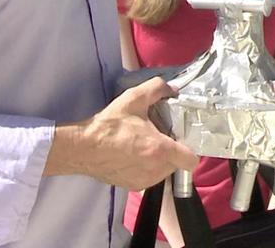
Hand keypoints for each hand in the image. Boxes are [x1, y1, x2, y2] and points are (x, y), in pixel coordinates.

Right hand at [46, 77, 197, 189]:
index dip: (190, 148)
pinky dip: (146, 168)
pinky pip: (149, 178)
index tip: (180, 137)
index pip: (191, 160)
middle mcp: (156, 170)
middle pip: (177, 164)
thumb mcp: (134, 98)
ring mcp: (144, 181)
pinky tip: (133, 156)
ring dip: (159, 161)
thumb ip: (157, 88)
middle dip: (172, 151)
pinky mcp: (132, 186)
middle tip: (159, 136)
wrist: (83, 147)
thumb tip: (172, 88)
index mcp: (160, 150)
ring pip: (163, 172)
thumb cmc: (110, 124)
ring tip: (144, 146)